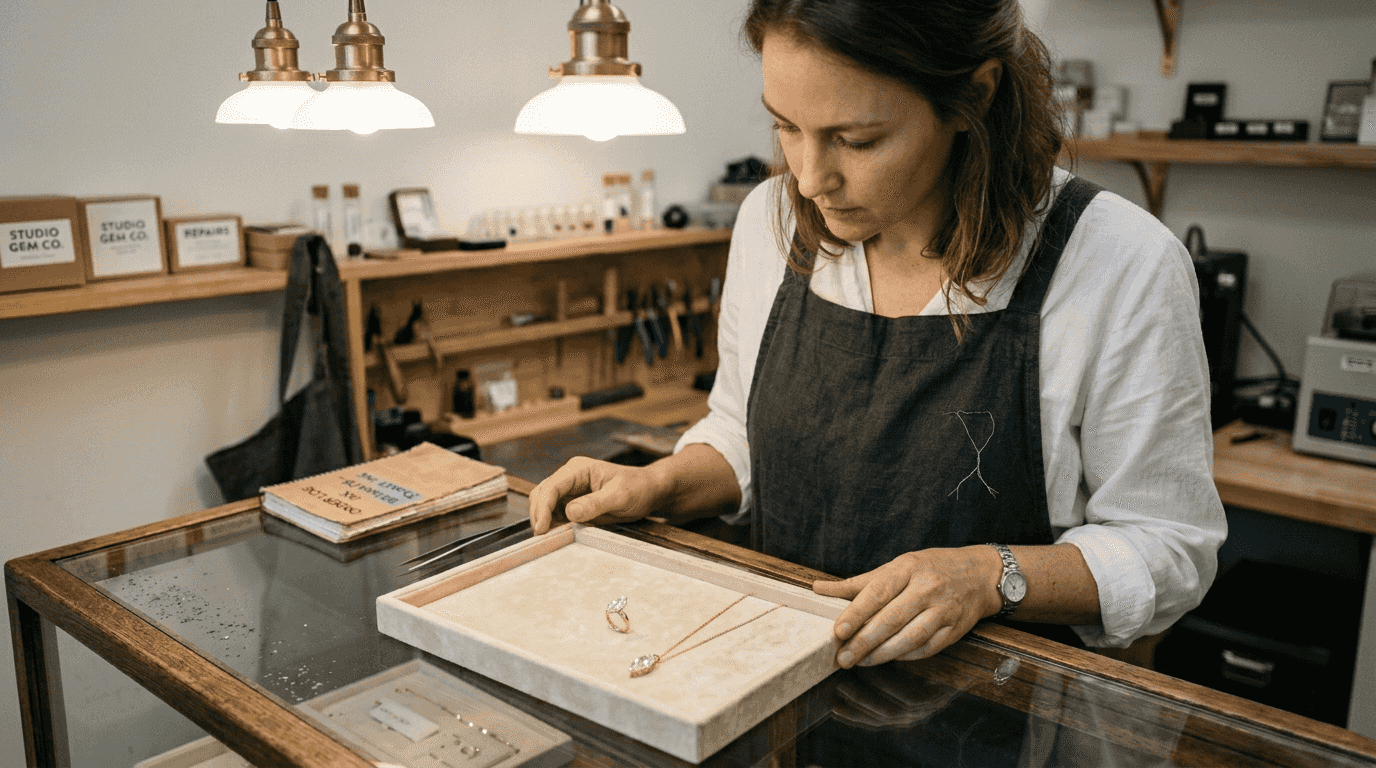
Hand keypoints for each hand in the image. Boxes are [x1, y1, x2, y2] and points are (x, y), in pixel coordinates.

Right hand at [528, 456, 669, 533]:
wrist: (649, 491)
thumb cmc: (637, 488)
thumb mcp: (619, 496)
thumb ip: (595, 503)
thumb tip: (569, 512)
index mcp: (578, 469)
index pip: (551, 487)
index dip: (543, 507)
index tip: (541, 528)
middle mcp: (570, 478)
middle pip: (542, 494)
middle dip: (538, 514)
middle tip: (542, 538)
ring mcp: (571, 491)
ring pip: (545, 505)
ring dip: (544, 520)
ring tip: (549, 538)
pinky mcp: (574, 503)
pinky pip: (556, 514)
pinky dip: (553, 525)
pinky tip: (558, 535)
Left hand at [813, 546, 1000, 667]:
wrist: (978, 575)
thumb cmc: (929, 569)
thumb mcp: (895, 566)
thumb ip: (857, 583)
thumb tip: (818, 589)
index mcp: (908, 568)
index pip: (878, 591)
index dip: (857, 612)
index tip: (838, 630)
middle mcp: (927, 588)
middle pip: (892, 618)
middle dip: (864, 641)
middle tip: (843, 657)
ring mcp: (943, 610)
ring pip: (910, 637)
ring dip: (883, 653)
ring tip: (861, 661)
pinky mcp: (954, 630)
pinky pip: (926, 648)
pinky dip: (905, 656)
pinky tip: (888, 659)